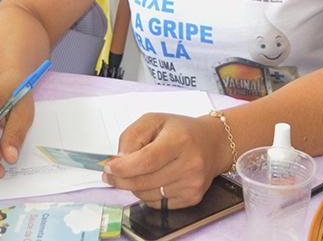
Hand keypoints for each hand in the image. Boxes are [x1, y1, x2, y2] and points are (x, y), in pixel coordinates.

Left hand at [103, 113, 228, 208]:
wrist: (214, 143)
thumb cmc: (182, 130)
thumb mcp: (154, 120)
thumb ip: (132, 136)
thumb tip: (119, 161)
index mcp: (180, 140)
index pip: (147, 160)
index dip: (124, 167)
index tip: (109, 167)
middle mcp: (190, 164)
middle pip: (144, 181)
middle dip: (120, 179)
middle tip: (110, 173)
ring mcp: (192, 184)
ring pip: (147, 195)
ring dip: (133, 186)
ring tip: (134, 172)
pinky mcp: (193, 198)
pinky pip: (157, 203)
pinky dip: (147, 193)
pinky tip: (151, 180)